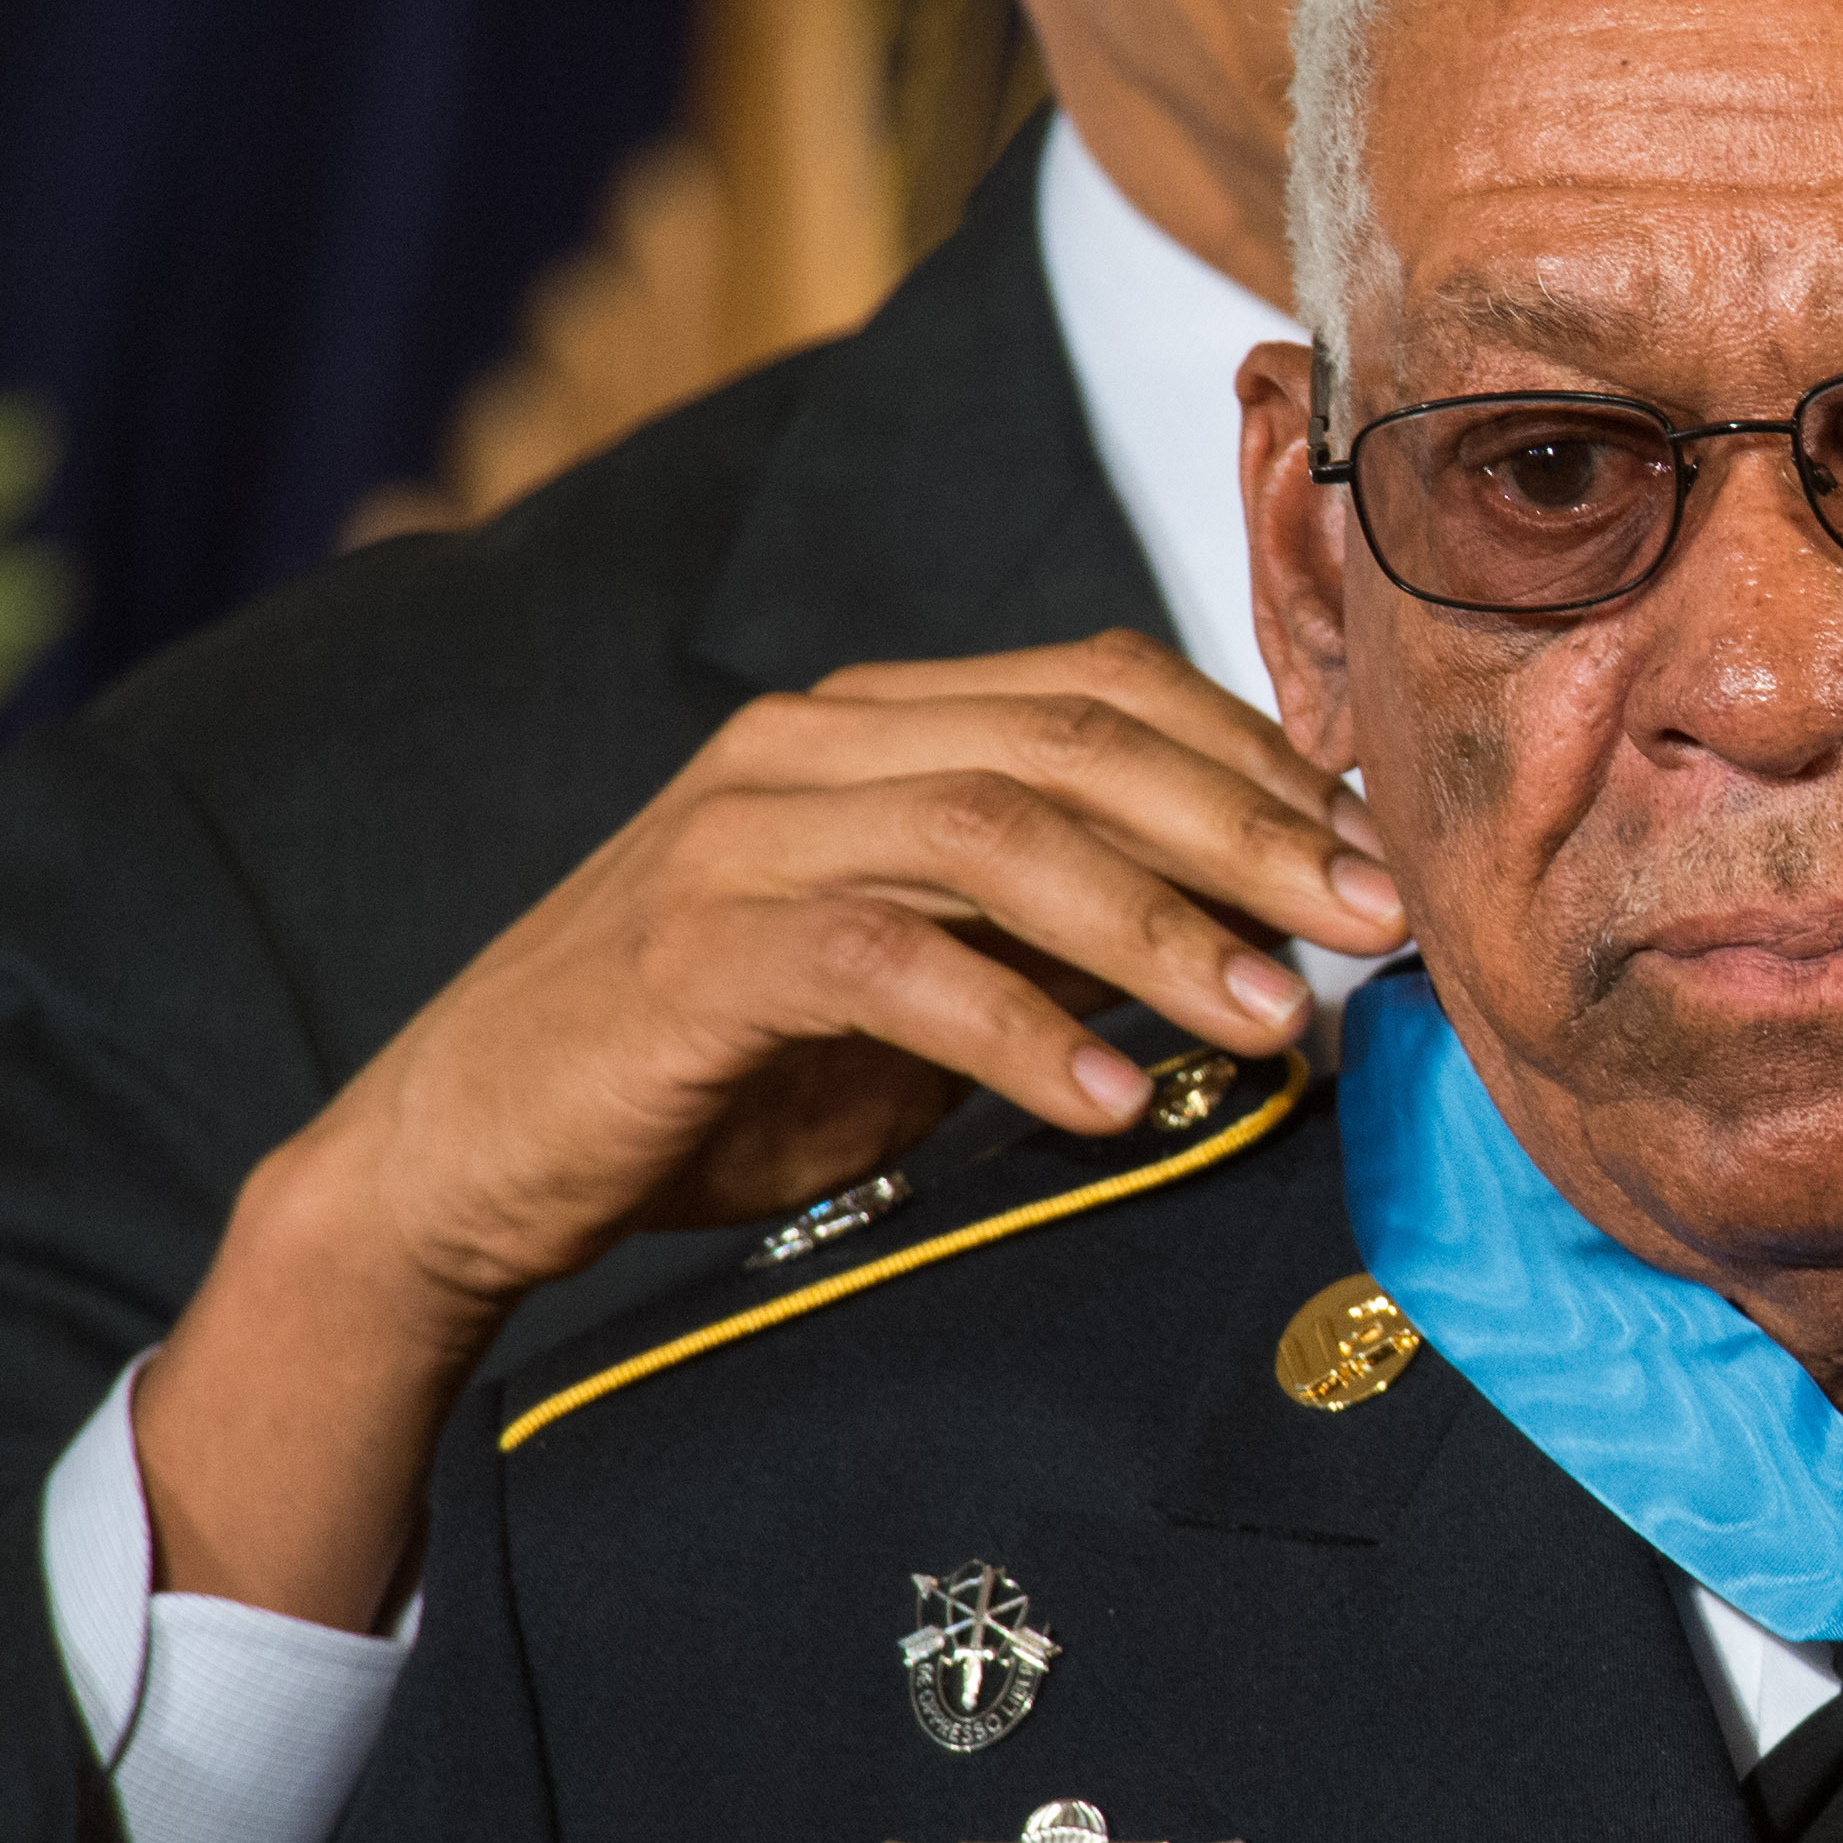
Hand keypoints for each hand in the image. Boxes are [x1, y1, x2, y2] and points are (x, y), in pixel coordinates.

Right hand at [137, 631, 1404, 1627]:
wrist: (461, 1154)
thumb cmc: (712, 1074)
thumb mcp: (914, 985)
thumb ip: (1051, 937)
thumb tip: (1257, 944)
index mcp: (873, 723)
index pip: (1102, 688)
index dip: (1253, 756)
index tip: (1381, 846)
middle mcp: (811, 744)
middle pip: (1076, 742)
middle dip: (1251, 829)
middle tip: (1379, 917)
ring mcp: (742, 835)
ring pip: (997, 835)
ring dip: (1158, 928)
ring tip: (1276, 1019)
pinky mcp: (693, 951)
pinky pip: (888, 966)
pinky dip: (1016, 1031)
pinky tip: (1111, 1099)